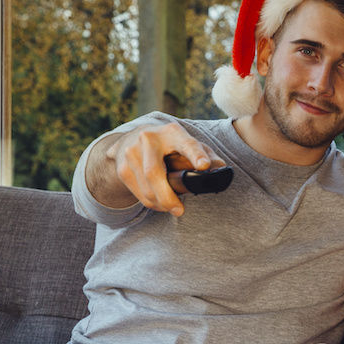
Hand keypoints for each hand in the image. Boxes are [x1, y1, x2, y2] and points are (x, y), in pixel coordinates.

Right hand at [93, 121, 225, 215]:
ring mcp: (132, 152)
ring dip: (161, 203)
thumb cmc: (170, 145)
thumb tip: (220, 167)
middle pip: (155, 173)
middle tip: (179, 211)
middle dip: (167, 196)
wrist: (133, 138)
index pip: (186, 144)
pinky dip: (152, 203)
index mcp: (173, 132)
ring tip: (173, 207)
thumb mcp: (189, 145)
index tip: (204, 166)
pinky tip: (160, 203)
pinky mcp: (123, 167)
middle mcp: (149, 138)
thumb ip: (207, 156)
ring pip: (146, 188)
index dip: (196, 155)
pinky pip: (139, 194)